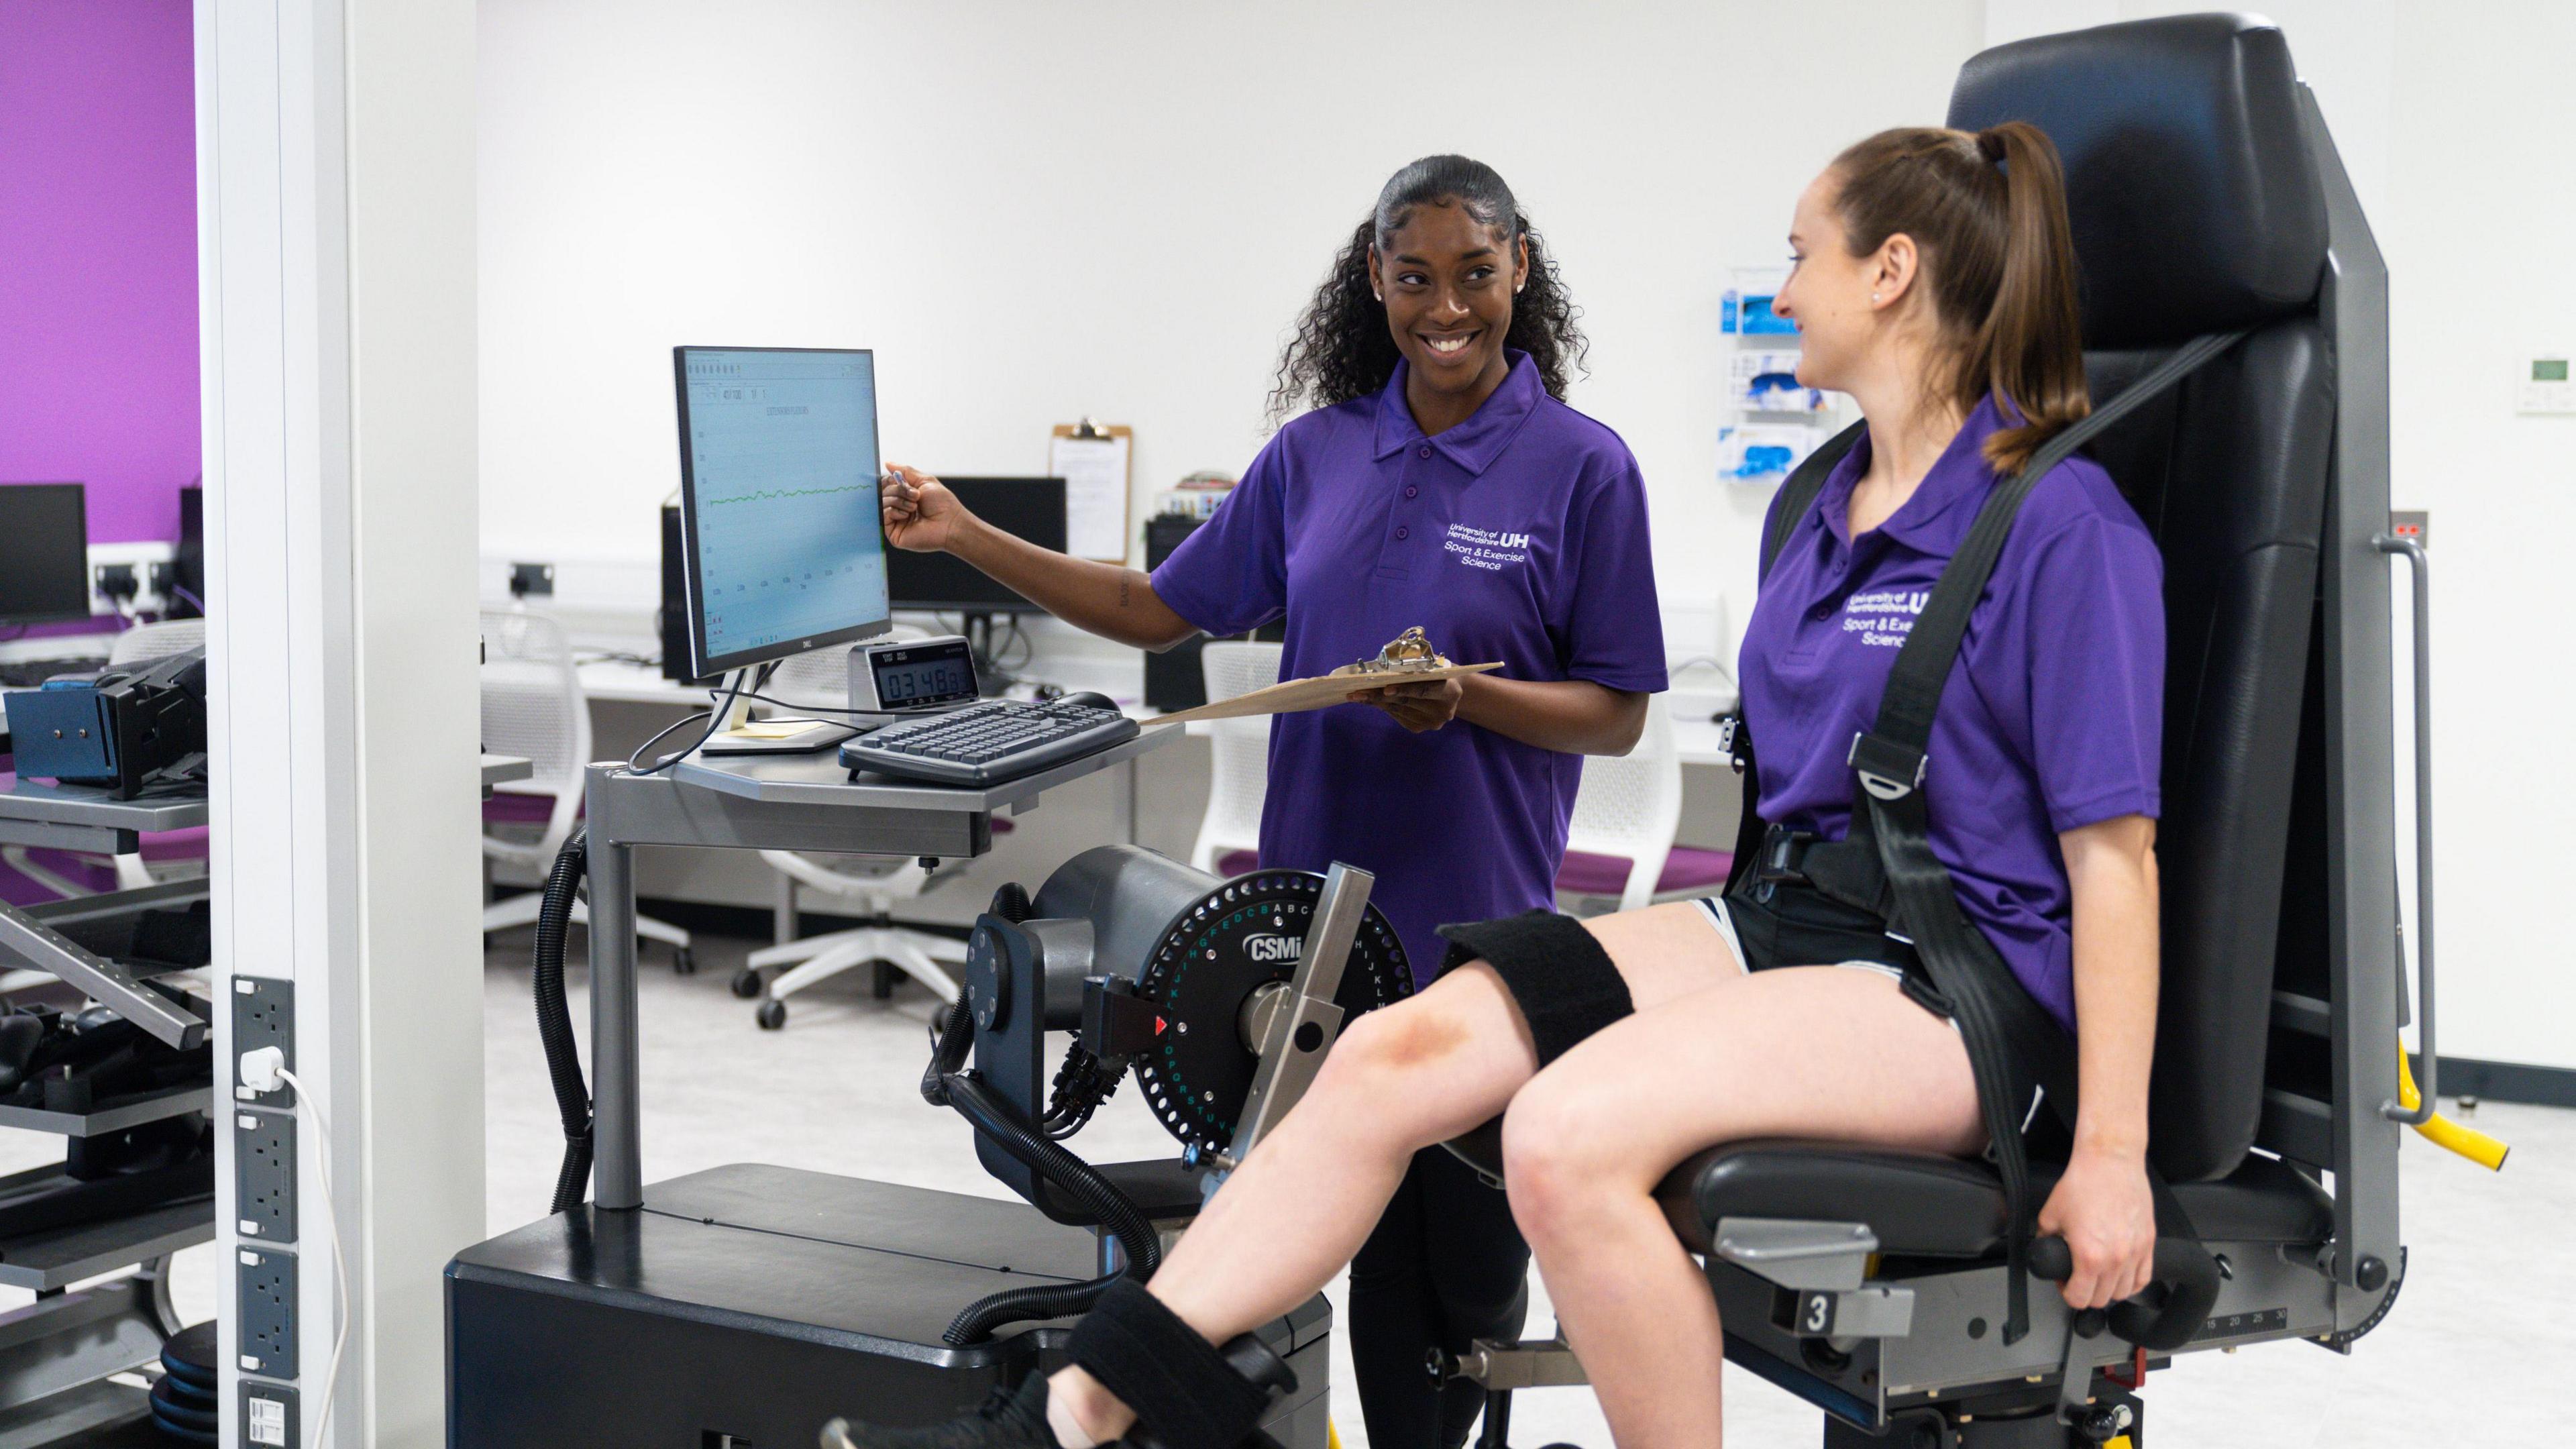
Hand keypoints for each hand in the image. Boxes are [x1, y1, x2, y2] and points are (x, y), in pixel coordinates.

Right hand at [881, 463, 969, 551]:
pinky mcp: (893, 533)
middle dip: (899, 490)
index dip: (890, 480)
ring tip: (915, 506)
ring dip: (900, 500)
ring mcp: (896, 521)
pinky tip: (907, 515)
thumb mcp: (924, 480)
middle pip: (884, 492)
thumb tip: (888, 463)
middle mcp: (899, 508)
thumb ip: (905, 471)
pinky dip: (895, 511)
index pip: (887, 484)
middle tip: (916, 495)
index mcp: (905, 496)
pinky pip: (883, 515)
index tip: (898, 479)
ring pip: (882, 502)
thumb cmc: (942, 504)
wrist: (950, 523)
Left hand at [1348, 676, 1462, 732]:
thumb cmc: (1437, 671)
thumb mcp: (1432, 664)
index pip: (1425, 690)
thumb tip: (1382, 668)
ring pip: (1397, 709)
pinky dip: (1381, 705)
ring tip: (1356, 695)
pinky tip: (1368, 699)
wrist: (1449, 690)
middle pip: (1406, 702)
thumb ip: (1415, 666)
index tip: (1385, 688)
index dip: (1405, 689)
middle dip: (1380, 695)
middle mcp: (1442, 712)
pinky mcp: (1418, 728)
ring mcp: (1430, 723)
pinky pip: (1395, 715)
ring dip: (1375, 701)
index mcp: (1451, 692)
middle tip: (1358, 690)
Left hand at [2035, 1145, 2156, 1308]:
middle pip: (2101, 1299)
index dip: (2066, 1292)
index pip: (2079, 1298)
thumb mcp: (2050, 1214)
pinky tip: (2121, 1275)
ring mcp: (2135, 1253)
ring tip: (2098, 1275)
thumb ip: (2045, 1238)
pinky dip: (2132, 1282)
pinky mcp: (2148, 1243)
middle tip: (2078, 1277)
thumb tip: (2044, 1249)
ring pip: (2124, 1292)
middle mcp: (2115, 1259)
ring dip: (2109, 1289)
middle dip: (2085, 1292)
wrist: (2110, 1162)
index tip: (2064, 1282)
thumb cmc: (2084, 1182)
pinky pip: (2144, 1278)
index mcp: (2089, 1256)